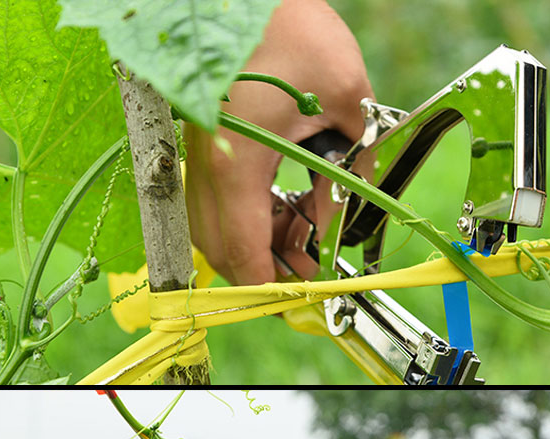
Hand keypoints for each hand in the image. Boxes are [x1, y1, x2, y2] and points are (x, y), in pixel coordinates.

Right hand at [184, 0, 372, 285]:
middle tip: (310, 268)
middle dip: (267, 272)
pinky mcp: (202, 147)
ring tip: (304, 234)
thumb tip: (344, 222)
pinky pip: (214, 205)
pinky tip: (284, 208)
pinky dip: (246, 220)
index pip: (244, 253)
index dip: (274, 287)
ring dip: (256, 247)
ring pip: (213, 232)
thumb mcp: (348, 102)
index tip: (306, 296)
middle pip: (223, 252)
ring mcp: (199, 157)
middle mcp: (207, 167)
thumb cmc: (294, 31)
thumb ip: (351, 172)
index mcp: (239, 162)